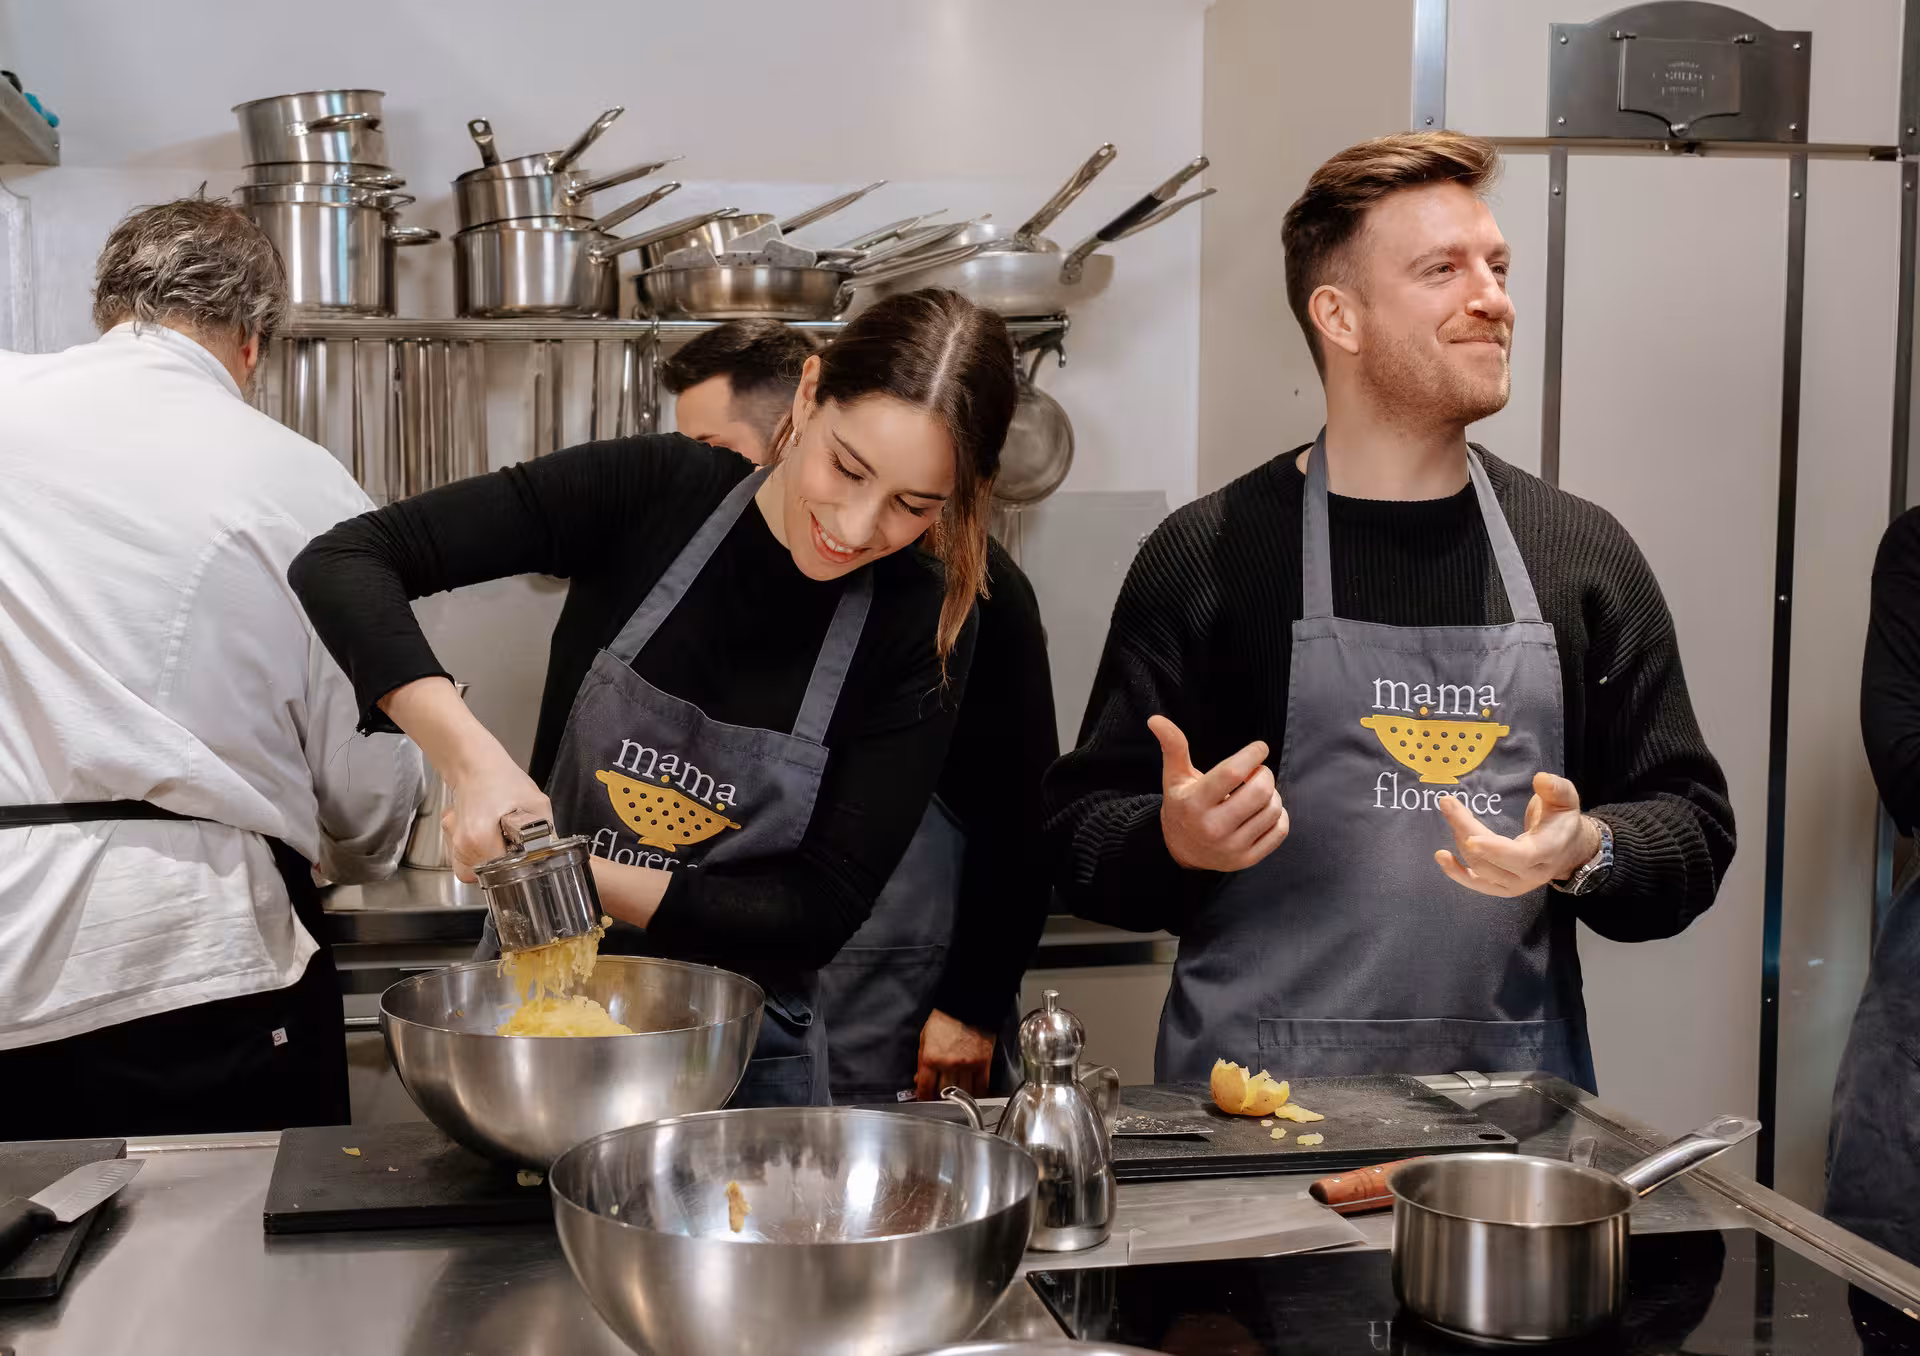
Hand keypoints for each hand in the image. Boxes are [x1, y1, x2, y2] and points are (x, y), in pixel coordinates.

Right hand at [380, 676, 553, 883]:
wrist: (473, 762)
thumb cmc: (503, 779)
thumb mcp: (536, 804)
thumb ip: (546, 833)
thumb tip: (550, 853)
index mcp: (479, 839)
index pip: (501, 875)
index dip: (517, 868)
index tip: (524, 855)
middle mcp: (461, 846)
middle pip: (485, 877)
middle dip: (503, 868)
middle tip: (514, 847)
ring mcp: (451, 842)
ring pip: (473, 869)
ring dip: (490, 860)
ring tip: (502, 838)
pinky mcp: (450, 837)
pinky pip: (466, 856)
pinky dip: (480, 851)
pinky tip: (490, 833)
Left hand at [914, 1009, 996, 1100]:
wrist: (967, 1005)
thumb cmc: (945, 1019)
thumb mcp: (925, 1037)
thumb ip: (922, 1060)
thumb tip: (919, 1078)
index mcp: (931, 1058)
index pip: (925, 1088)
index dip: (924, 1098)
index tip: (925, 1100)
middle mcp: (948, 1064)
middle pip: (943, 1093)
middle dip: (940, 1099)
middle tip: (940, 1100)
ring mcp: (967, 1065)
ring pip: (962, 1093)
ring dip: (958, 1098)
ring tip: (956, 1098)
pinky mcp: (983, 1063)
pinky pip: (981, 1087)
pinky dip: (976, 1094)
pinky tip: (973, 1096)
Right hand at [1149, 715, 1288, 871]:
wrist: (1180, 850)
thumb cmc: (1182, 805)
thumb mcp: (1175, 776)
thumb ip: (1172, 746)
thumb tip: (1155, 719)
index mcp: (1194, 803)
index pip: (1233, 773)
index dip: (1252, 755)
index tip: (1259, 748)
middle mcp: (1212, 828)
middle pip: (1259, 791)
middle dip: (1265, 774)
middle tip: (1257, 772)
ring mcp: (1231, 847)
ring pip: (1273, 810)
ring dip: (1272, 794)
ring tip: (1258, 792)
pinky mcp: (1246, 860)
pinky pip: (1279, 831)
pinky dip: (1279, 815)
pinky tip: (1264, 811)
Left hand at [1435, 772, 1601, 897]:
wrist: (1568, 850)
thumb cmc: (1562, 821)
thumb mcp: (1566, 799)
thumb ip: (1556, 788)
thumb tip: (1540, 779)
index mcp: (1547, 852)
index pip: (1520, 856)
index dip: (1494, 849)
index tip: (1470, 837)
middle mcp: (1530, 874)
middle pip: (1491, 860)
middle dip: (1466, 831)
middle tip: (1447, 804)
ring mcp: (1514, 885)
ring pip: (1480, 869)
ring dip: (1460, 842)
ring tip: (1451, 815)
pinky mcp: (1501, 888)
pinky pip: (1476, 884)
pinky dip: (1456, 873)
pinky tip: (1441, 856)